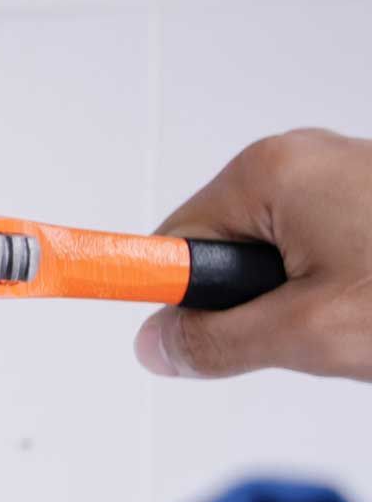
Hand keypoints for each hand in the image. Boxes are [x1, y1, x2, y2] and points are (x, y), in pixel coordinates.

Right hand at [135, 128, 371, 379]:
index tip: (153, 328)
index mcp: (268, 171)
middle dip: (254, 302)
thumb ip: (219, 341)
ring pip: (275, 253)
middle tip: (310, 328)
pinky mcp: (365, 191)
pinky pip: (317, 243)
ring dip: (300, 294)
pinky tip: (370, 295)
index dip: (171, 294)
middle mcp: (297, 157)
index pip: (172, 242)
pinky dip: (335, 278)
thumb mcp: (313, 331)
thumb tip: (158, 344)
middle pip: (222, 249)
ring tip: (355, 311)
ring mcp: (337, 171)